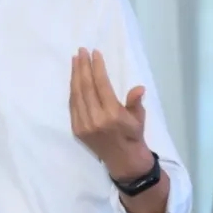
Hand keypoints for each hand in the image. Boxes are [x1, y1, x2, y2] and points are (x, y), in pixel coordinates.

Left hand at [69, 48, 153, 179]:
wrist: (123, 161)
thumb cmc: (133, 136)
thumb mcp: (139, 119)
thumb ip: (135, 102)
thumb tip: (139, 88)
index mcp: (112, 115)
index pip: (101, 85)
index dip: (97, 67)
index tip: (94, 53)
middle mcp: (95, 119)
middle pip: (85, 87)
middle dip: (82, 67)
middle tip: (81, 51)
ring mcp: (83, 125)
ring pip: (76, 95)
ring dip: (75, 76)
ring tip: (75, 60)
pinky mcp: (76, 129)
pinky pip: (73, 105)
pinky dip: (73, 90)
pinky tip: (74, 79)